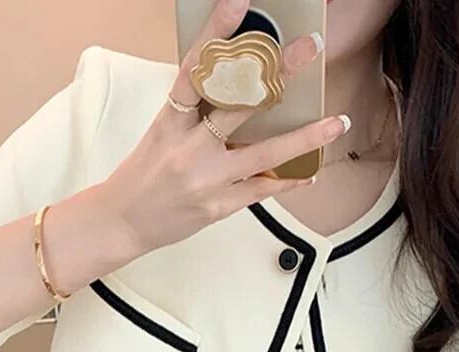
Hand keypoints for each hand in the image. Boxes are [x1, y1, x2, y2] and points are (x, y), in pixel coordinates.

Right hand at [101, 0, 348, 257]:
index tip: (238, 2)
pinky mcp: (217, 207)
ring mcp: (205, 179)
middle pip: (239, 104)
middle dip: (278, 73)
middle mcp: (188, 148)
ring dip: (304, 138)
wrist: (121, 222)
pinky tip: (310, 172)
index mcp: (170, 121)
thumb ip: (196, 112)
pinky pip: (260, 190)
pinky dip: (288, 180)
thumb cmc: (143, 174)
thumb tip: (239, 86)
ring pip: (263, 153)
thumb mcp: (162, 133)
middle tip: (310, 47)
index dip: (216, 33)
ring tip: (336, 122)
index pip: (195, 69)